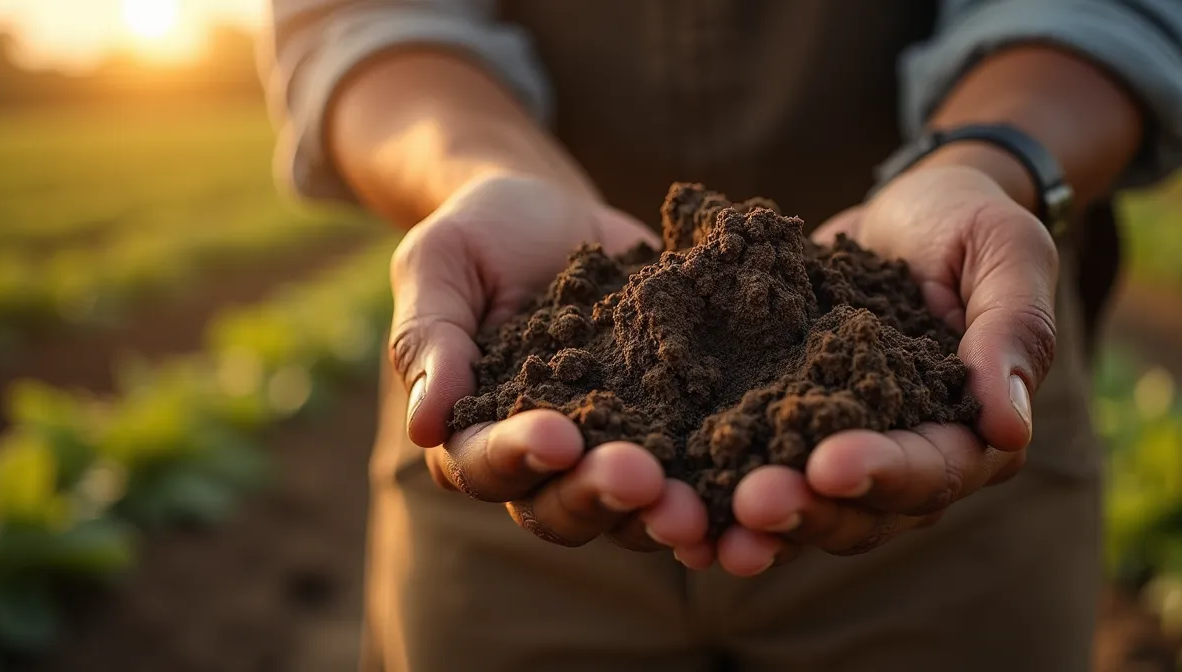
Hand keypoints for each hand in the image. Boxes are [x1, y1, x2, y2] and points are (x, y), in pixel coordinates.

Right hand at [389, 174, 711, 564]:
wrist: (554, 213)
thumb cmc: (479, 236)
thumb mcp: (439, 263)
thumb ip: (430, 338)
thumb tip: (424, 424)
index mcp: (475, 430)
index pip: (484, 465)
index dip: (517, 457)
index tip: (556, 434)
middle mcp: (544, 460)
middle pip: (562, 507)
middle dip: (601, 497)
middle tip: (641, 479)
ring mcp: (615, 448)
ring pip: (633, 510)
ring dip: (665, 515)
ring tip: (699, 509)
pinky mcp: (676, 426)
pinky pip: (699, 473)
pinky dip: (725, 495)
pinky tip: (758, 495)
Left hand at [719, 161, 1057, 575]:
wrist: (905, 209)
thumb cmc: (969, 225)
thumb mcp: (1005, 255)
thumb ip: (1012, 331)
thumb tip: (1009, 426)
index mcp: (970, 432)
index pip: (933, 469)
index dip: (885, 473)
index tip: (832, 464)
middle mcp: (904, 459)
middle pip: (859, 510)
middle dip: (805, 509)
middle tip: (751, 502)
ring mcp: (838, 447)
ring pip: (799, 504)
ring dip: (748, 520)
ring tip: (696, 522)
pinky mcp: (782, 424)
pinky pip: (747, 466)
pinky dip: (708, 488)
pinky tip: (665, 496)